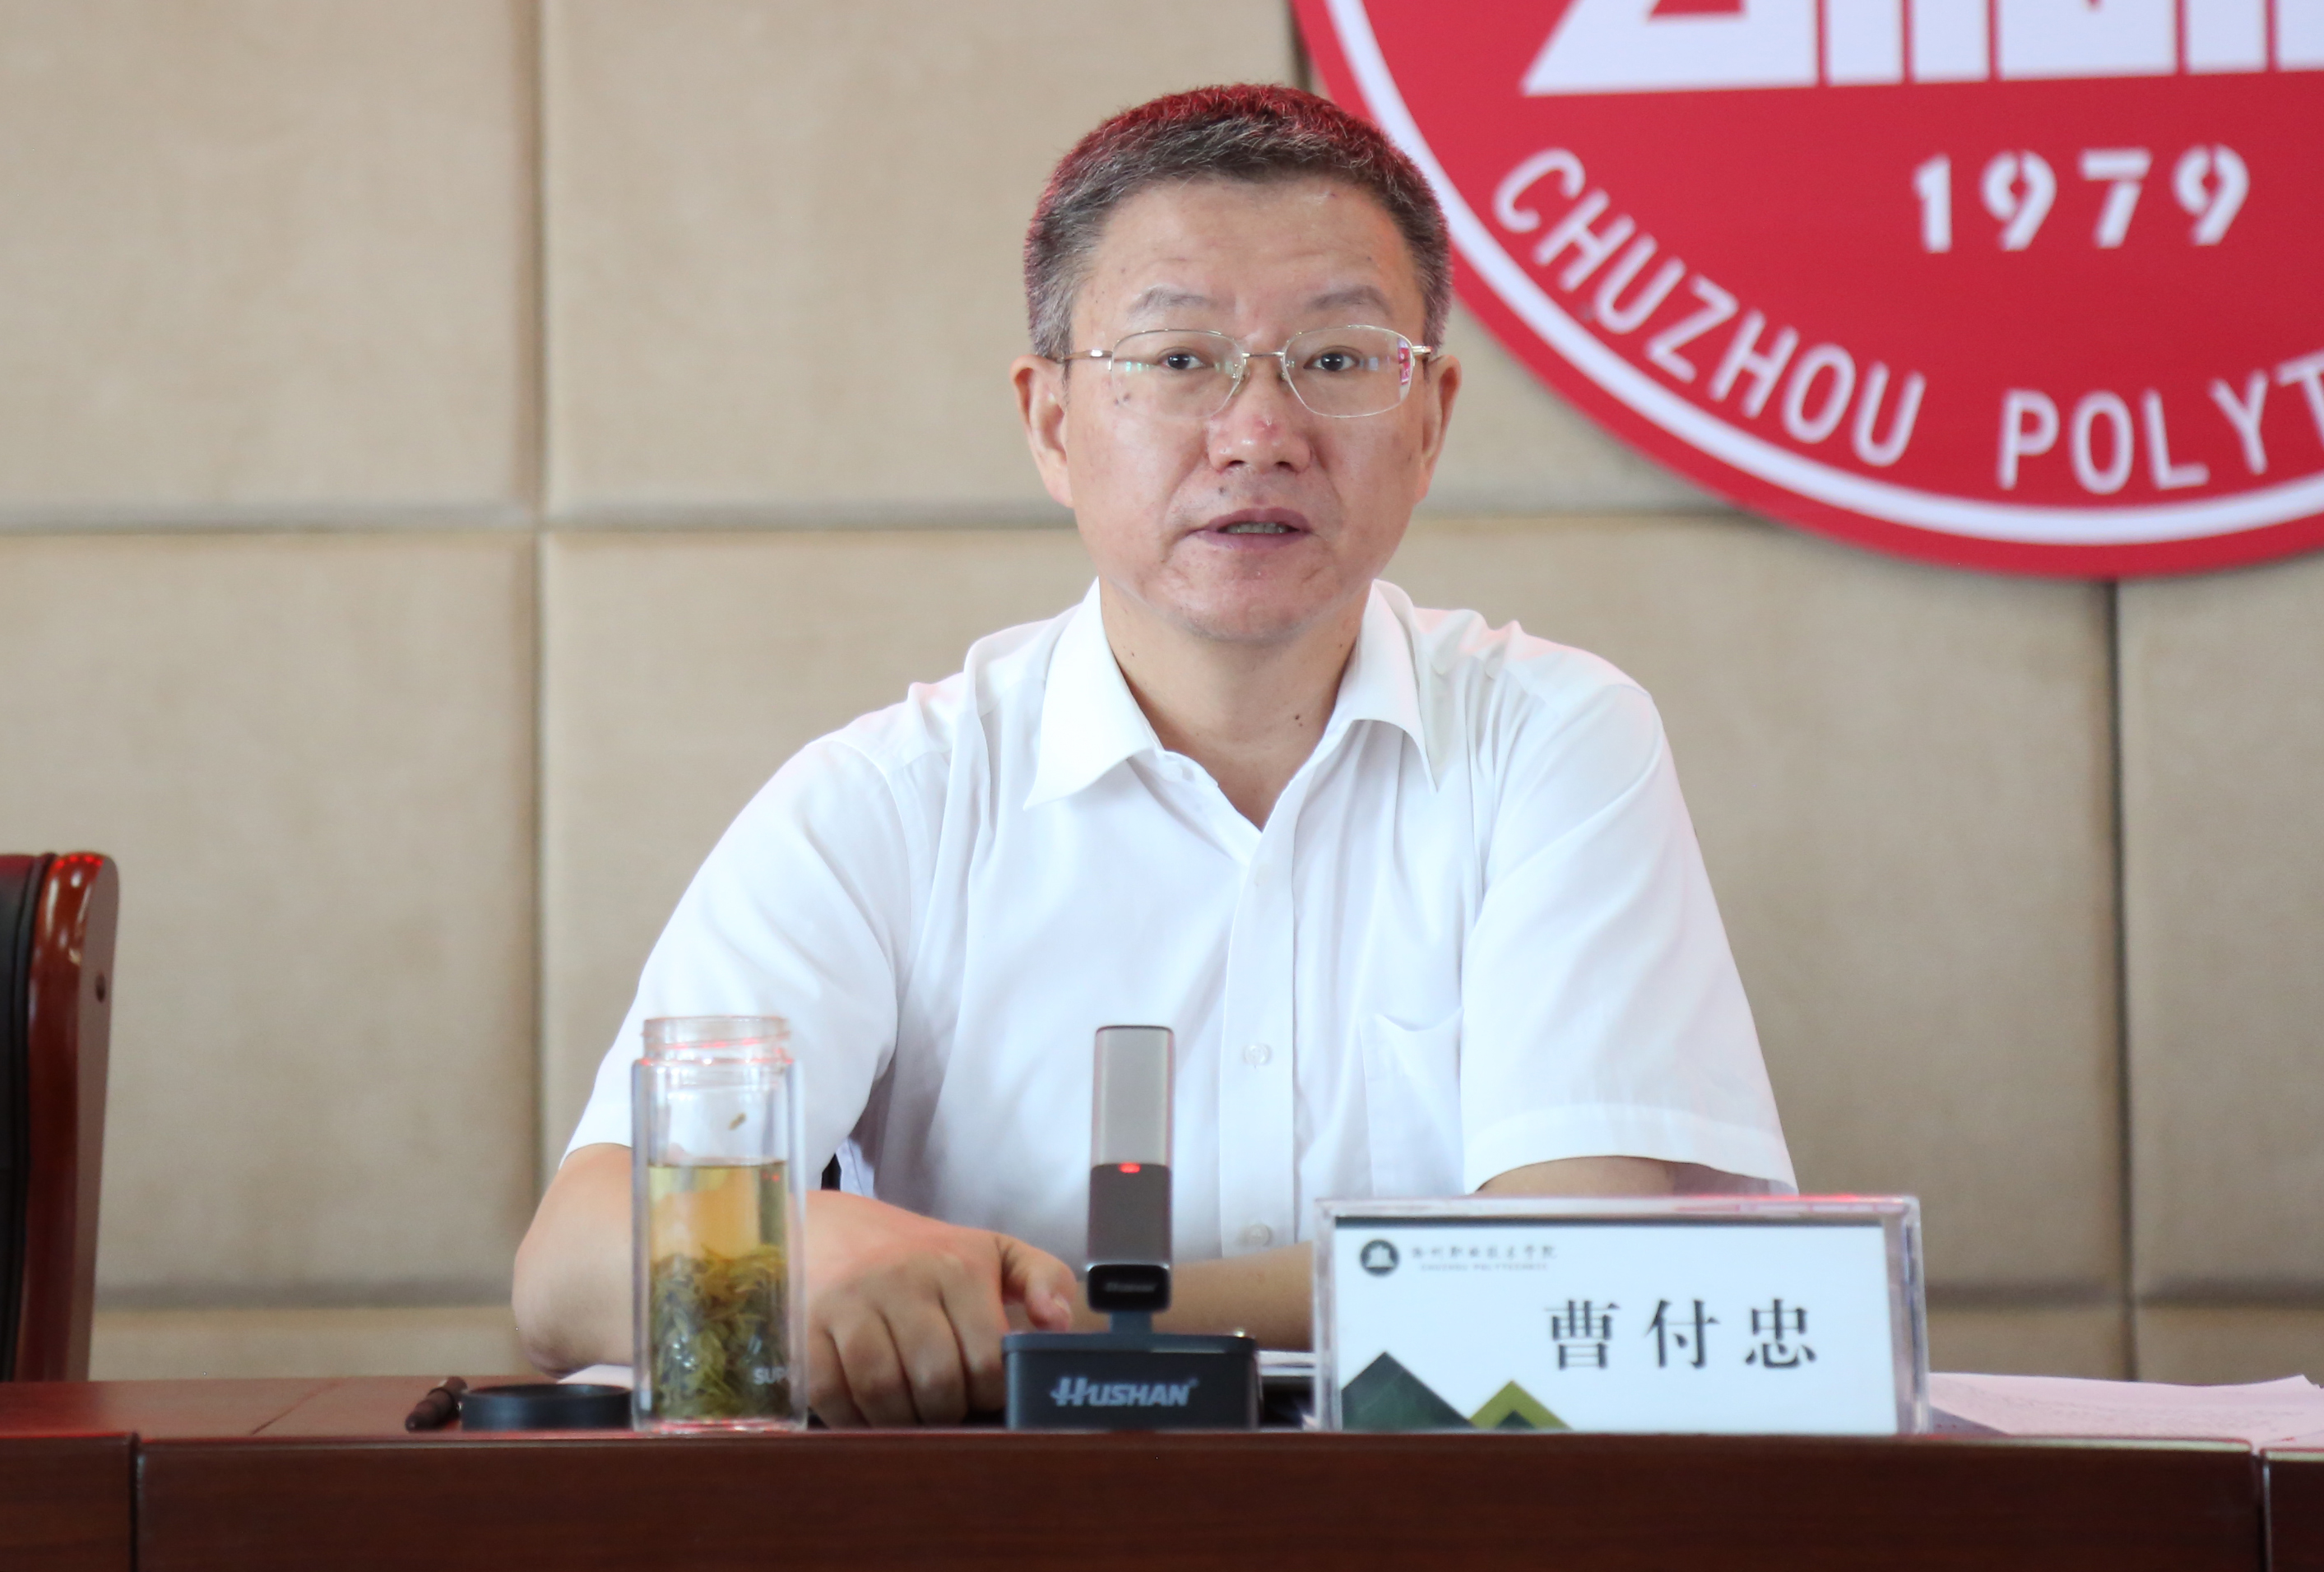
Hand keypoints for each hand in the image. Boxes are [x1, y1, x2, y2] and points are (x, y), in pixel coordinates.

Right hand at [803, 1191, 1075, 1426]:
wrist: (832, 1229)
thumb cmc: (924, 1255)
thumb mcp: (993, 1251)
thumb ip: (1044, 1278)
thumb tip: (1060, 1324)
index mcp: (956, 1265)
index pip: (988, 1361)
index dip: (994, 1395)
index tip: (988, 1395)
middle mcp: (902, 1280)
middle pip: (937, 1385)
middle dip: (949, 1412)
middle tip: (949, 1410)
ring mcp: (849, 1305)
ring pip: (885, 1395)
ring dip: (903, 1421)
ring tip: (912, 1412)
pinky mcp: (806, 1329)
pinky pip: (833, 1397)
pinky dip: (853, 1419)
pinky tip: (869, 1411)